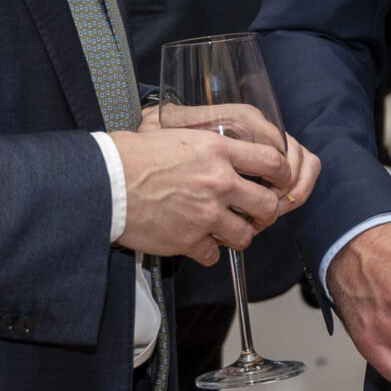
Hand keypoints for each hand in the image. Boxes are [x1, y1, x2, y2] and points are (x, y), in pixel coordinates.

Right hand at [110, 126, 291, 264]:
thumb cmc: (137, 155)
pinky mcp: (189, 240)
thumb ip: (214, 147)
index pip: (273, 161)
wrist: (108, 181)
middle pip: (268, 205)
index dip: (282, 174)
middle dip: (265, 212)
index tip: (279, 181)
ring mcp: (206, 214)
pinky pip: (214, 255)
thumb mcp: (183, 135)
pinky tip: (197, 240)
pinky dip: (208, 251)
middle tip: (255, 212)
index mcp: (219, 150)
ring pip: (246, 235)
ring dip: (238, 234)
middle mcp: (219, 182)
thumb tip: (235, 155)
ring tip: (225, 228)